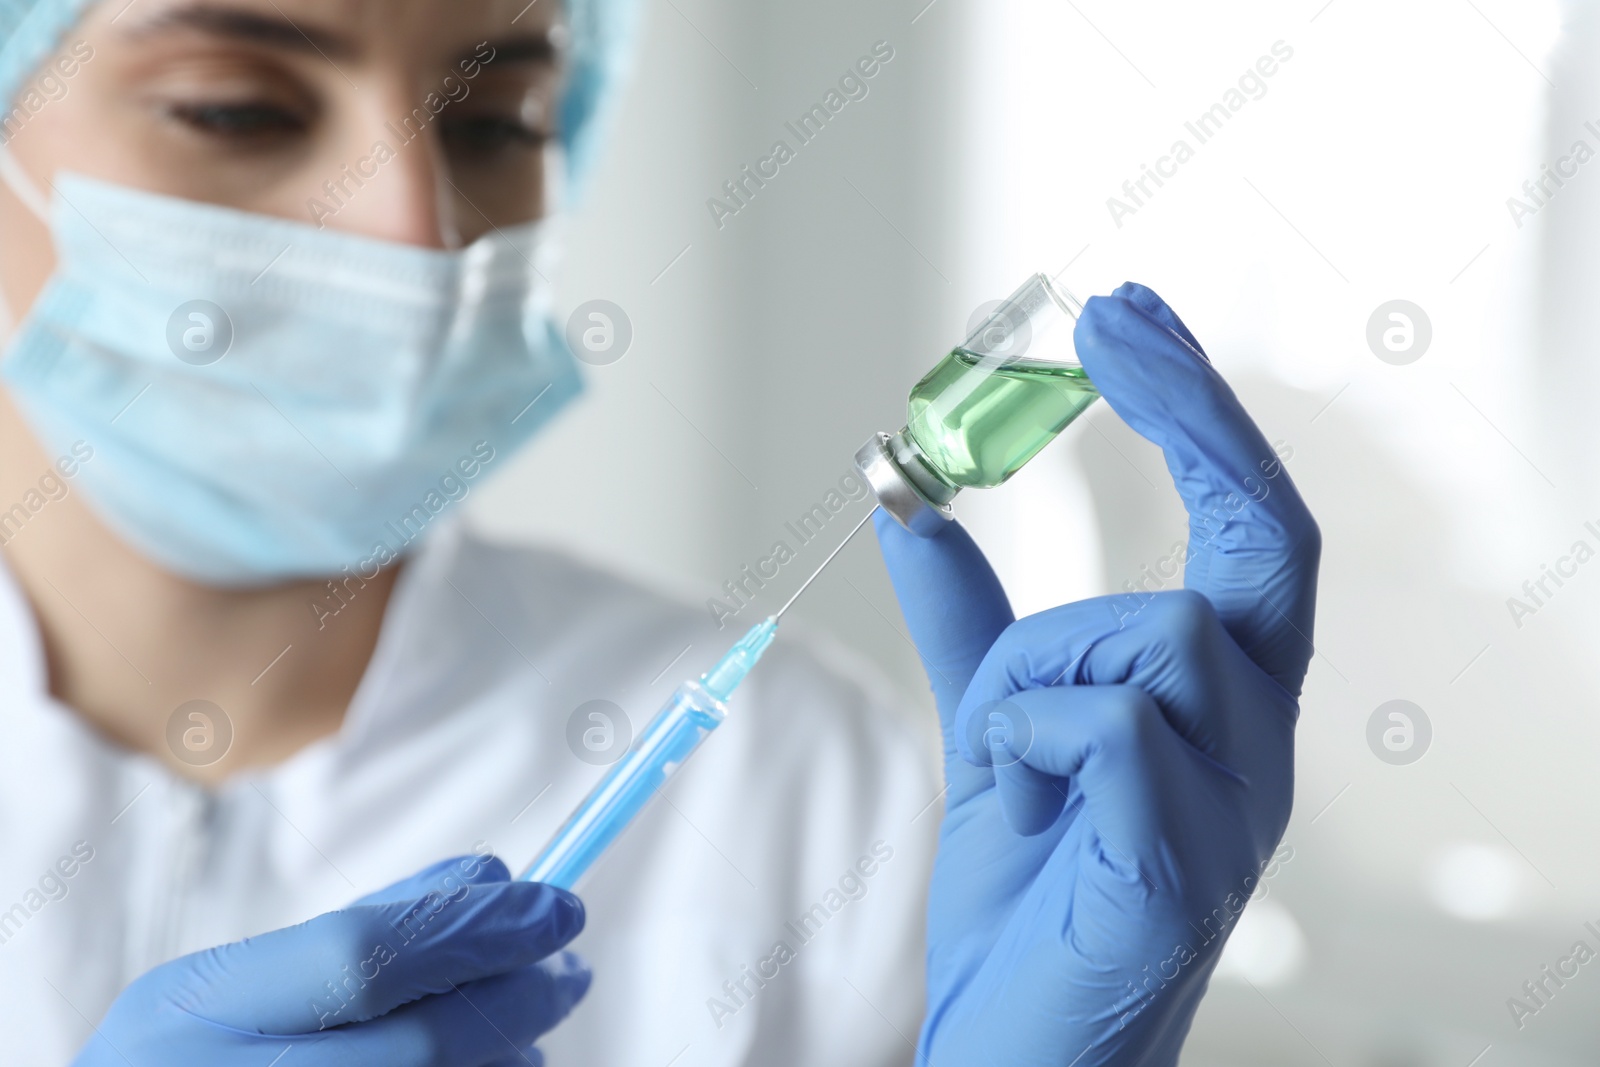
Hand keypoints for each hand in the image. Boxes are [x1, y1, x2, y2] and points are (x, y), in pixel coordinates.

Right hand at [74, 854, 590, 1066]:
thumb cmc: (181, 1062)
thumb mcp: (230, 983)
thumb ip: (357, 927)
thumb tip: (494, 876)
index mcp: (196, 1012)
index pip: (364, 958)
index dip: (476, 929)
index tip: (558, 906)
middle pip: (420, 1044)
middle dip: (517, 997)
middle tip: (571, 969)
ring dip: (508, 1058)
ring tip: (531, 1032)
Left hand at [876, 283, 1318, 1065]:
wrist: (1017, 1045)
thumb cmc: (1025, 893)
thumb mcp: (989, 724)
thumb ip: (966, 617)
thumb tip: (902, 494)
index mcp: (1224, 701)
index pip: (1254, 526)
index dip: (1199, 412)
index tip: (1124, 315)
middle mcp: (1260, 744)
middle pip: (1253, 550)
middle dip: (1188, 425)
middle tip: (1101, 336)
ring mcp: (1235, 810)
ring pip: (1148, 637)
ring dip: (1038, 675)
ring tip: (1013, 765)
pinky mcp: (1180, 872)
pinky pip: (1105, 728)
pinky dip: (1029, 740)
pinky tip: (1023, 802)